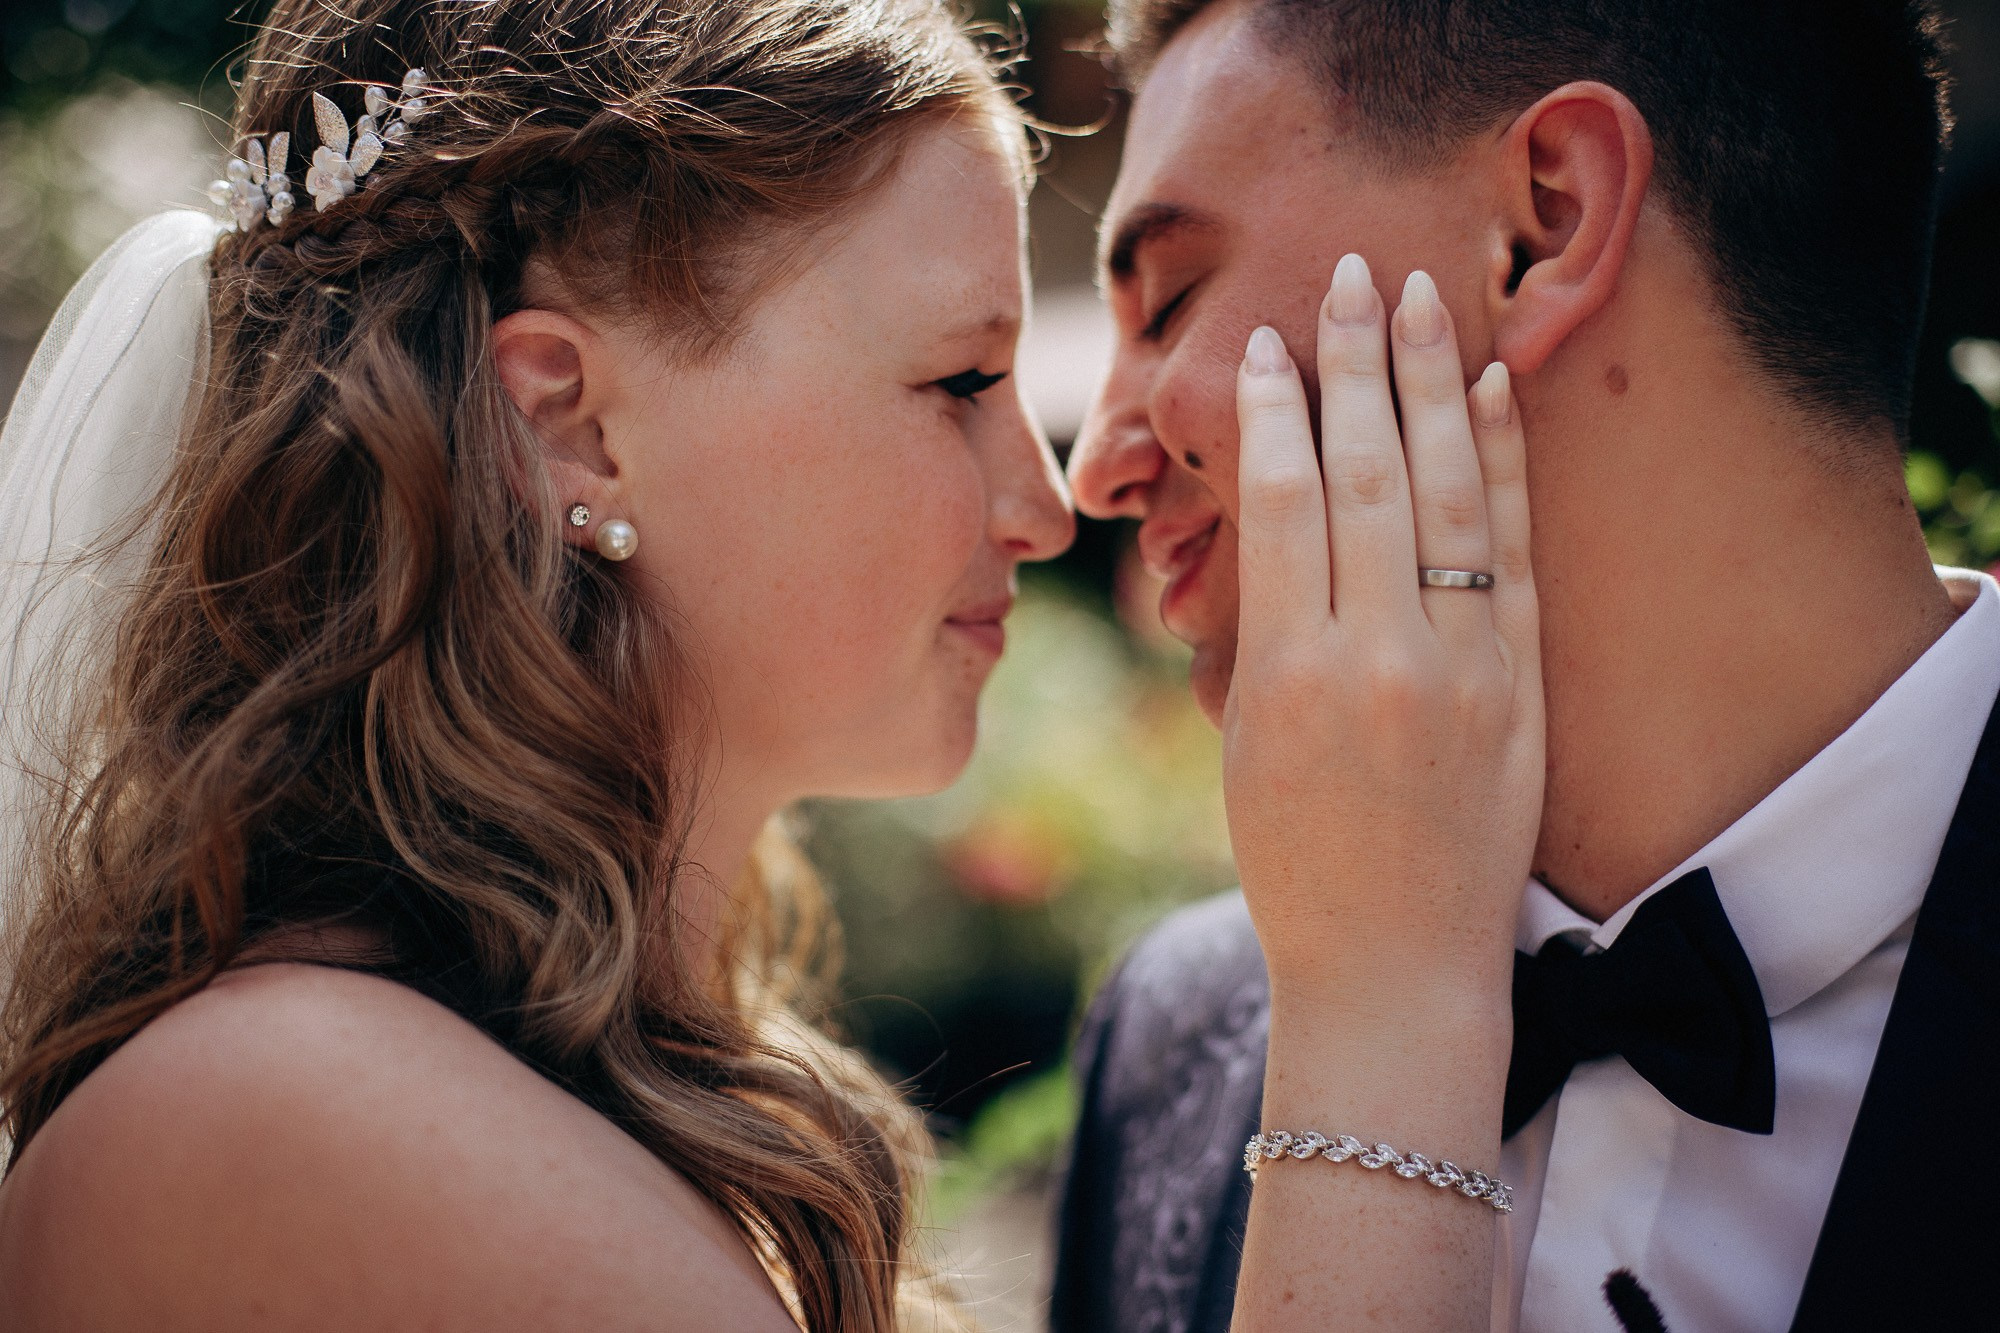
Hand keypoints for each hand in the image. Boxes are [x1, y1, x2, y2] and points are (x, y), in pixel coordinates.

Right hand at [1225, 252, 1541, 1028]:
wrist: (1399, 967)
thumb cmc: (1298, 867)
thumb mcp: (1243, 749)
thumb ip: (1262, 633)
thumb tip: (1278, 526)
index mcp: (1287, 675)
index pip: (1283, 504)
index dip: (1278, 413)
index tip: (1273, 346)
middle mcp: (1378, 656)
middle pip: (1364, 474)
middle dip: (1355, 363)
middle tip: (1351, 275)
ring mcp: (1462, 667)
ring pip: (1442, 493)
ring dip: (1429, 383)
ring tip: (1421, 296)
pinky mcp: (1521, 684)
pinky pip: (1514, 550)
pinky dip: (1503, 463)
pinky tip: (1491, 390)